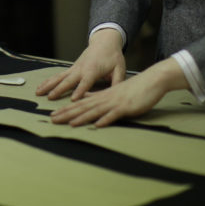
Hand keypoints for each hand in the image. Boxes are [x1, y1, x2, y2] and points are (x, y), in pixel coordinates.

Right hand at [35, 29, 125, 100]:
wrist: (104, 41)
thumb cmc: (113, 56)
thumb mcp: (120, 68)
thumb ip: (117, 82)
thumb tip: (117, 95)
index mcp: (93, 70)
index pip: (86, 81)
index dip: (80, 90)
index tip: (73, 99)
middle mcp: (81, 69)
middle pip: (68, 80)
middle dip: (59, 89)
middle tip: (50, 98)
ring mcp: (75, 68)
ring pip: (59, 77)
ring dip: (48, 85)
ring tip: (38, 93)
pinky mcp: (72, 68)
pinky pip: (58, 76)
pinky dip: (48, 81)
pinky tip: (40, 88)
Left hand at [49, 58, 188, 127]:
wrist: (152, 80)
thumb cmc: (134, 89)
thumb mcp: (114, 92)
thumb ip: (100, 97)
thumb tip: (85, 100)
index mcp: (102, 96)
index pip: (80, 104)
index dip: (66, 110)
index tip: (53, 116)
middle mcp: (106, 98)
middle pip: (83, 107)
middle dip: (67, 114)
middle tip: (52, 121)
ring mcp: (115, 102)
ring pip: (95, 111)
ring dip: (82, 118)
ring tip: (69, 124)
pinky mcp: (126, 107)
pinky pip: (114, 115)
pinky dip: (105, 120)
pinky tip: (97, 125)